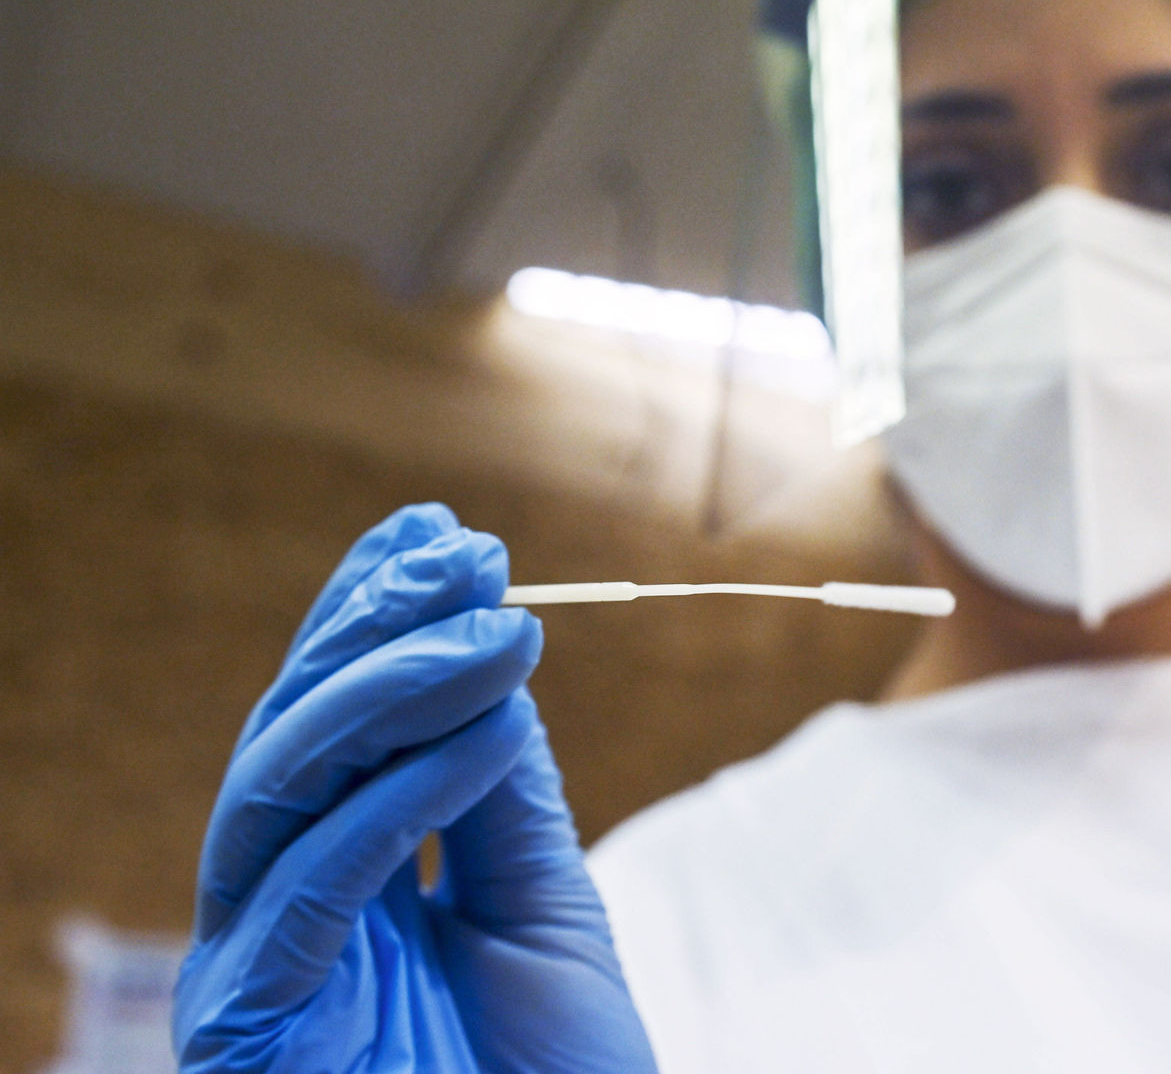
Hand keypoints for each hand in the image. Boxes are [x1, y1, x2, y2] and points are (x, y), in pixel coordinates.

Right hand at [173, 504, 655, 1073]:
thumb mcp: (539, 909)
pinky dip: (397, 795)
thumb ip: (498, 795)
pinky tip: (487, 723)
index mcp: (337, 881)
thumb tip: (488, 655)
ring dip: (389, 688)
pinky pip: (311, 887)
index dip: (372, 620)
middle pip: (290, 739)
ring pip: (277, 790)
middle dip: (371, 631)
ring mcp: (251, 969)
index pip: (335, 726)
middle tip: (461, 550)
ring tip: (495, 623)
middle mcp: (277, 913)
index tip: (445, 531)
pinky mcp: (246, 1028)